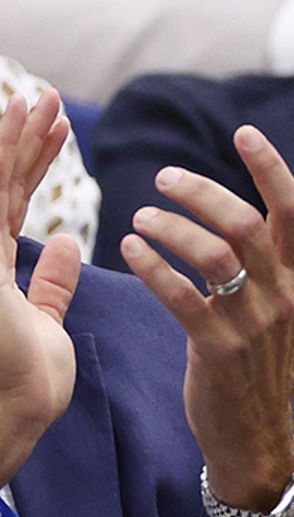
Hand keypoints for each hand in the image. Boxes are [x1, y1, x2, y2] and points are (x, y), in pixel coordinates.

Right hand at [0, 93, 79, 484]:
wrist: (11, 419)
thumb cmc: (24, 386)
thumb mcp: (43, 323)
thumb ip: (49, 284)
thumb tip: (65, 244)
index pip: (9, 203)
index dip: (31, 162)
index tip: (58, 127)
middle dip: (23, 140)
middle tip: (49, 98)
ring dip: (14, 141)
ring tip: (39, 101)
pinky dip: (5, 164)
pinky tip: (20, 129)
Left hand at [117, 126, 293, 511]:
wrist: (255, 431)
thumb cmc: (256, 360)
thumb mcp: (278, 306)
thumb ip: (267, 262)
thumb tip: (238, 211)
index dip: (272, 168)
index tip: (245, 133)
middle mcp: (283, 293)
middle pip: (248, 224)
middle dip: (203, 192)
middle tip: (164, 178)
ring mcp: (254, 322)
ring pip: (216, 256)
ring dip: (172, 228)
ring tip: (140, 218)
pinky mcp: (219, 348)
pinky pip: (183, 297)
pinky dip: (153, 267)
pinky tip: (130, 250)